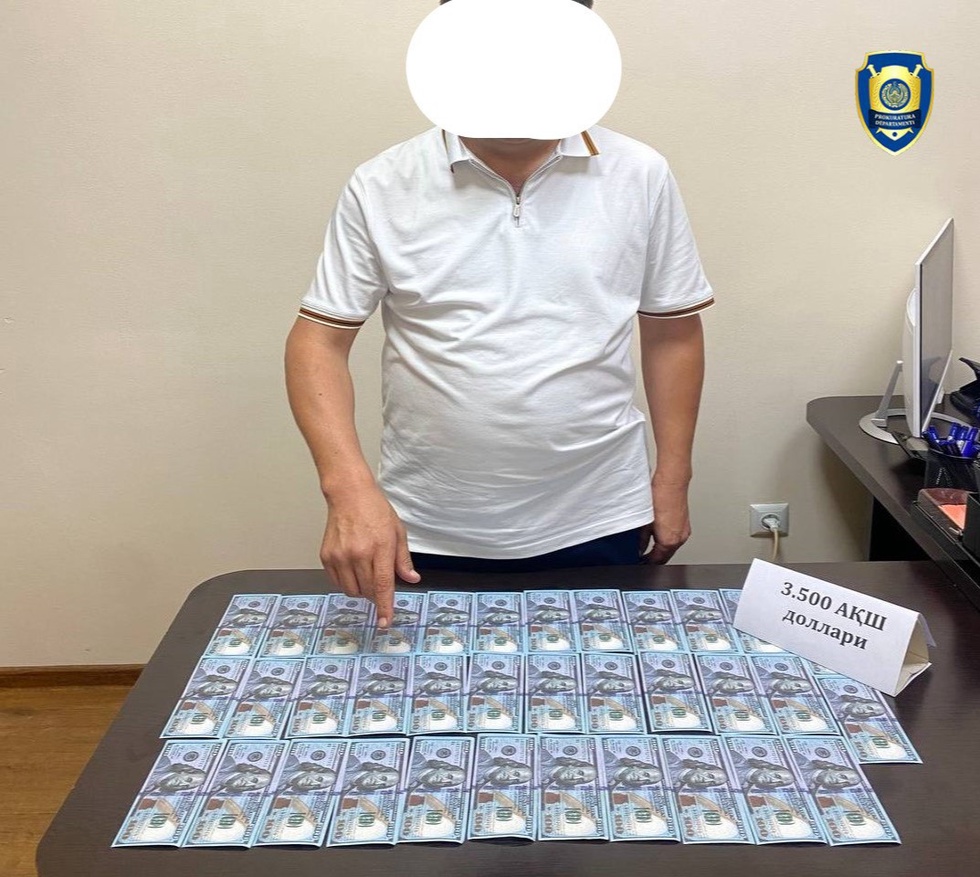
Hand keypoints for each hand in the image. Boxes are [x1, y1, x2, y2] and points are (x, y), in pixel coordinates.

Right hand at [320, 485, 420, 627]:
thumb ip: (403, 560)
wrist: (349, 495)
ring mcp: (340, 556)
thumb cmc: (375, 511)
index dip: (385, 607)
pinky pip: (338, 582)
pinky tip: (353, 567)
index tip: (385, 622)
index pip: (383, 586)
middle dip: (376, 594)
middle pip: (367, 591)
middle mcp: (358, 554)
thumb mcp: (398, 532)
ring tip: (366, 571)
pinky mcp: (327, 557)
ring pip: (351, 591)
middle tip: (379, 580)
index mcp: (380, 548)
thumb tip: (411, 579)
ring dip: (361, 590)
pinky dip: (347, 582)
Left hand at [643, 479, 691, 564]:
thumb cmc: (660, 497)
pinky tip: (658, 536)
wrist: (672, 483)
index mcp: (669, 540)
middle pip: (666, 555)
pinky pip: (676, 538)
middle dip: (655, 558)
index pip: (658, 560)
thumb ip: (642, 539)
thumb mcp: (645, 522)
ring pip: (672, 548)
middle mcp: (679, 538)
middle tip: (643, 557)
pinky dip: (667, 541)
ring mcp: (684, 531)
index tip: (641, 562)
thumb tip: (639, 547)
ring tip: (649, 547)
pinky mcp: (685, 524)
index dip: (647, 563)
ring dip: (661, 550)